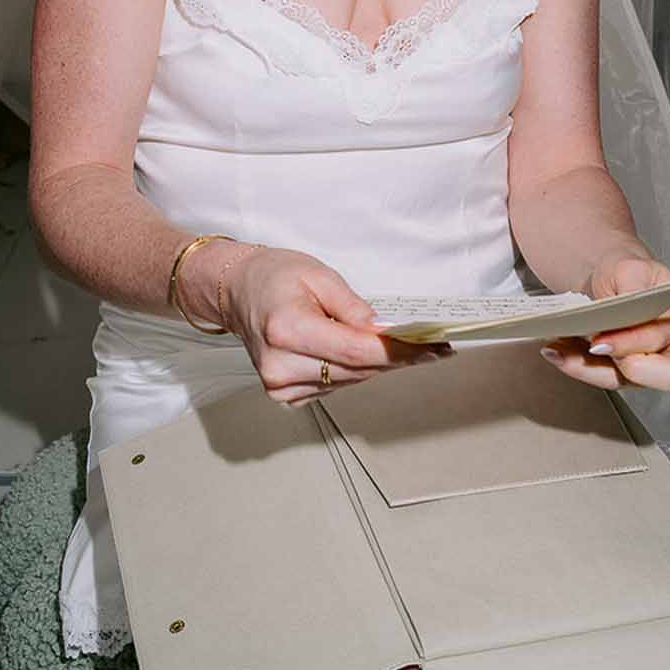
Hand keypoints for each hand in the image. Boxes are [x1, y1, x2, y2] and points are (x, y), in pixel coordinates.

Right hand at [222, 246, 450, 406]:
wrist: (238, 290)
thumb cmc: (273, 276)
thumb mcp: (319, 275)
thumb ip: (354, 308)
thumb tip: (386, 333)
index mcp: (286, 329)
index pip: (356, 351)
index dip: (399, 352)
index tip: (431, 349)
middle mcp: (280, 364)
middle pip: (356, 370)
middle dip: (396, 358)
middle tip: (431, 347)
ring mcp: (280, 385)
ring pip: (349, 381)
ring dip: (375, 365)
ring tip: (397, 345)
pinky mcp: (284, 395)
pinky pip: (334, 387)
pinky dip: (351, 370)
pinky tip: (352, 351)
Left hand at [539, 246, 669, 393]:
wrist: (607, 278)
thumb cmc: (625, 272)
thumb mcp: (629, 267)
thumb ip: (632, 287)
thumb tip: (624, 312)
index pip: (666, 342)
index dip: (634, 342)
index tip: (602, 338)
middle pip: (664, 377)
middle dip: (622, 365)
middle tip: (591, 346)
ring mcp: (647, 364)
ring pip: (622, 381)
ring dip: (585, 367)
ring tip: (558, 346)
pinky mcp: (621, 372)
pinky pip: (599, 376)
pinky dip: (574, 364)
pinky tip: (555, 349)